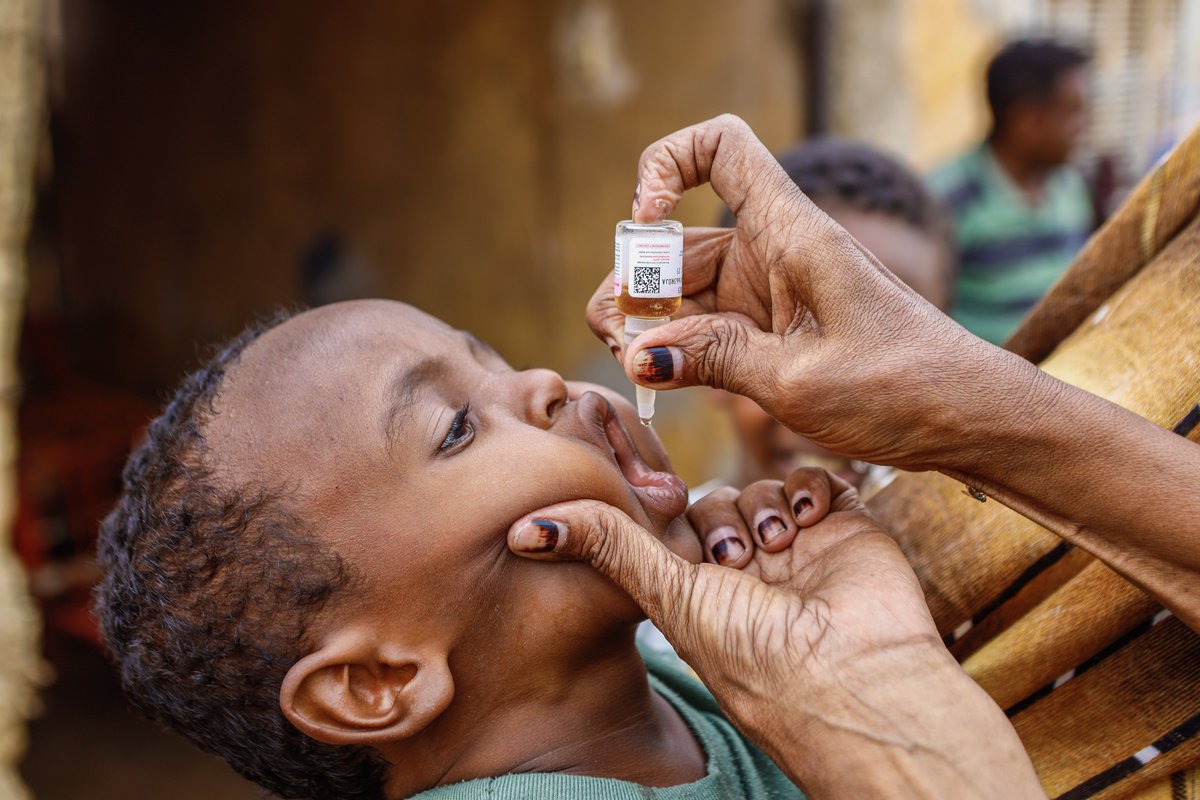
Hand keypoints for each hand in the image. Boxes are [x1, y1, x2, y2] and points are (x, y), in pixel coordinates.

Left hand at [507, 469, 1042, 797]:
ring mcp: (796, 548)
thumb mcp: (670, 597)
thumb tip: (523, 529)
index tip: (614, 434)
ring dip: (763, 507)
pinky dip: (810, 490)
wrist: (858, 679)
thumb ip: (608, 548)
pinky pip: (813, 480)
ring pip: (759, 487)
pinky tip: (812, 521)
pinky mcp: (842, 528)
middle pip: (711, 501)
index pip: (663, 524)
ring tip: (779, 547)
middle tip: (734, 557)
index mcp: (697, 591)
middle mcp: (745, 571)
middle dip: (718, 518)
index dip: (645, 490)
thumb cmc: (757, 657)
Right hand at [588, 115, 1040, 471]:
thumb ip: (713, 360)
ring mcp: (771, 292)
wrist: (968, 419)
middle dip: (635, 283)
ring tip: (634, 368)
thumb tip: (637, 355)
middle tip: (620, 342)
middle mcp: (776, 251)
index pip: (722, 148)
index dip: (667, 164)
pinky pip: (707, 325)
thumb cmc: (904, 387)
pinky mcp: (773, 330)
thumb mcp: (798, 381)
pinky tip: (663, 378)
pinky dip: (678, 347)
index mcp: (792, 234)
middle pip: (678, 241)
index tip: (646, 222)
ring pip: (684, 288)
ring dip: (649, 323)